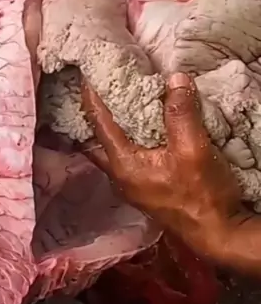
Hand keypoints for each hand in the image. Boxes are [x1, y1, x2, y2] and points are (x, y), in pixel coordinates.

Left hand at [82, 72, 242, 255]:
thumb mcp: (193, 149)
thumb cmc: (202, 195)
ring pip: (113, 147)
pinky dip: (129, 136)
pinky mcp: (146, 187)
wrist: (217, 233)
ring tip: (118, 99)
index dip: (91, 95)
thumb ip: (181, 113)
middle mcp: (120, 175)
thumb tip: (174, 79)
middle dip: (96, 111)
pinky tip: (141, 126)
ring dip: (114, 124)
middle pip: (98, 137)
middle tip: (97, 85)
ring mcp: (132, 184)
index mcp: (123, 164)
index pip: (98, 122)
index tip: (86, 71)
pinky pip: (129, 154)